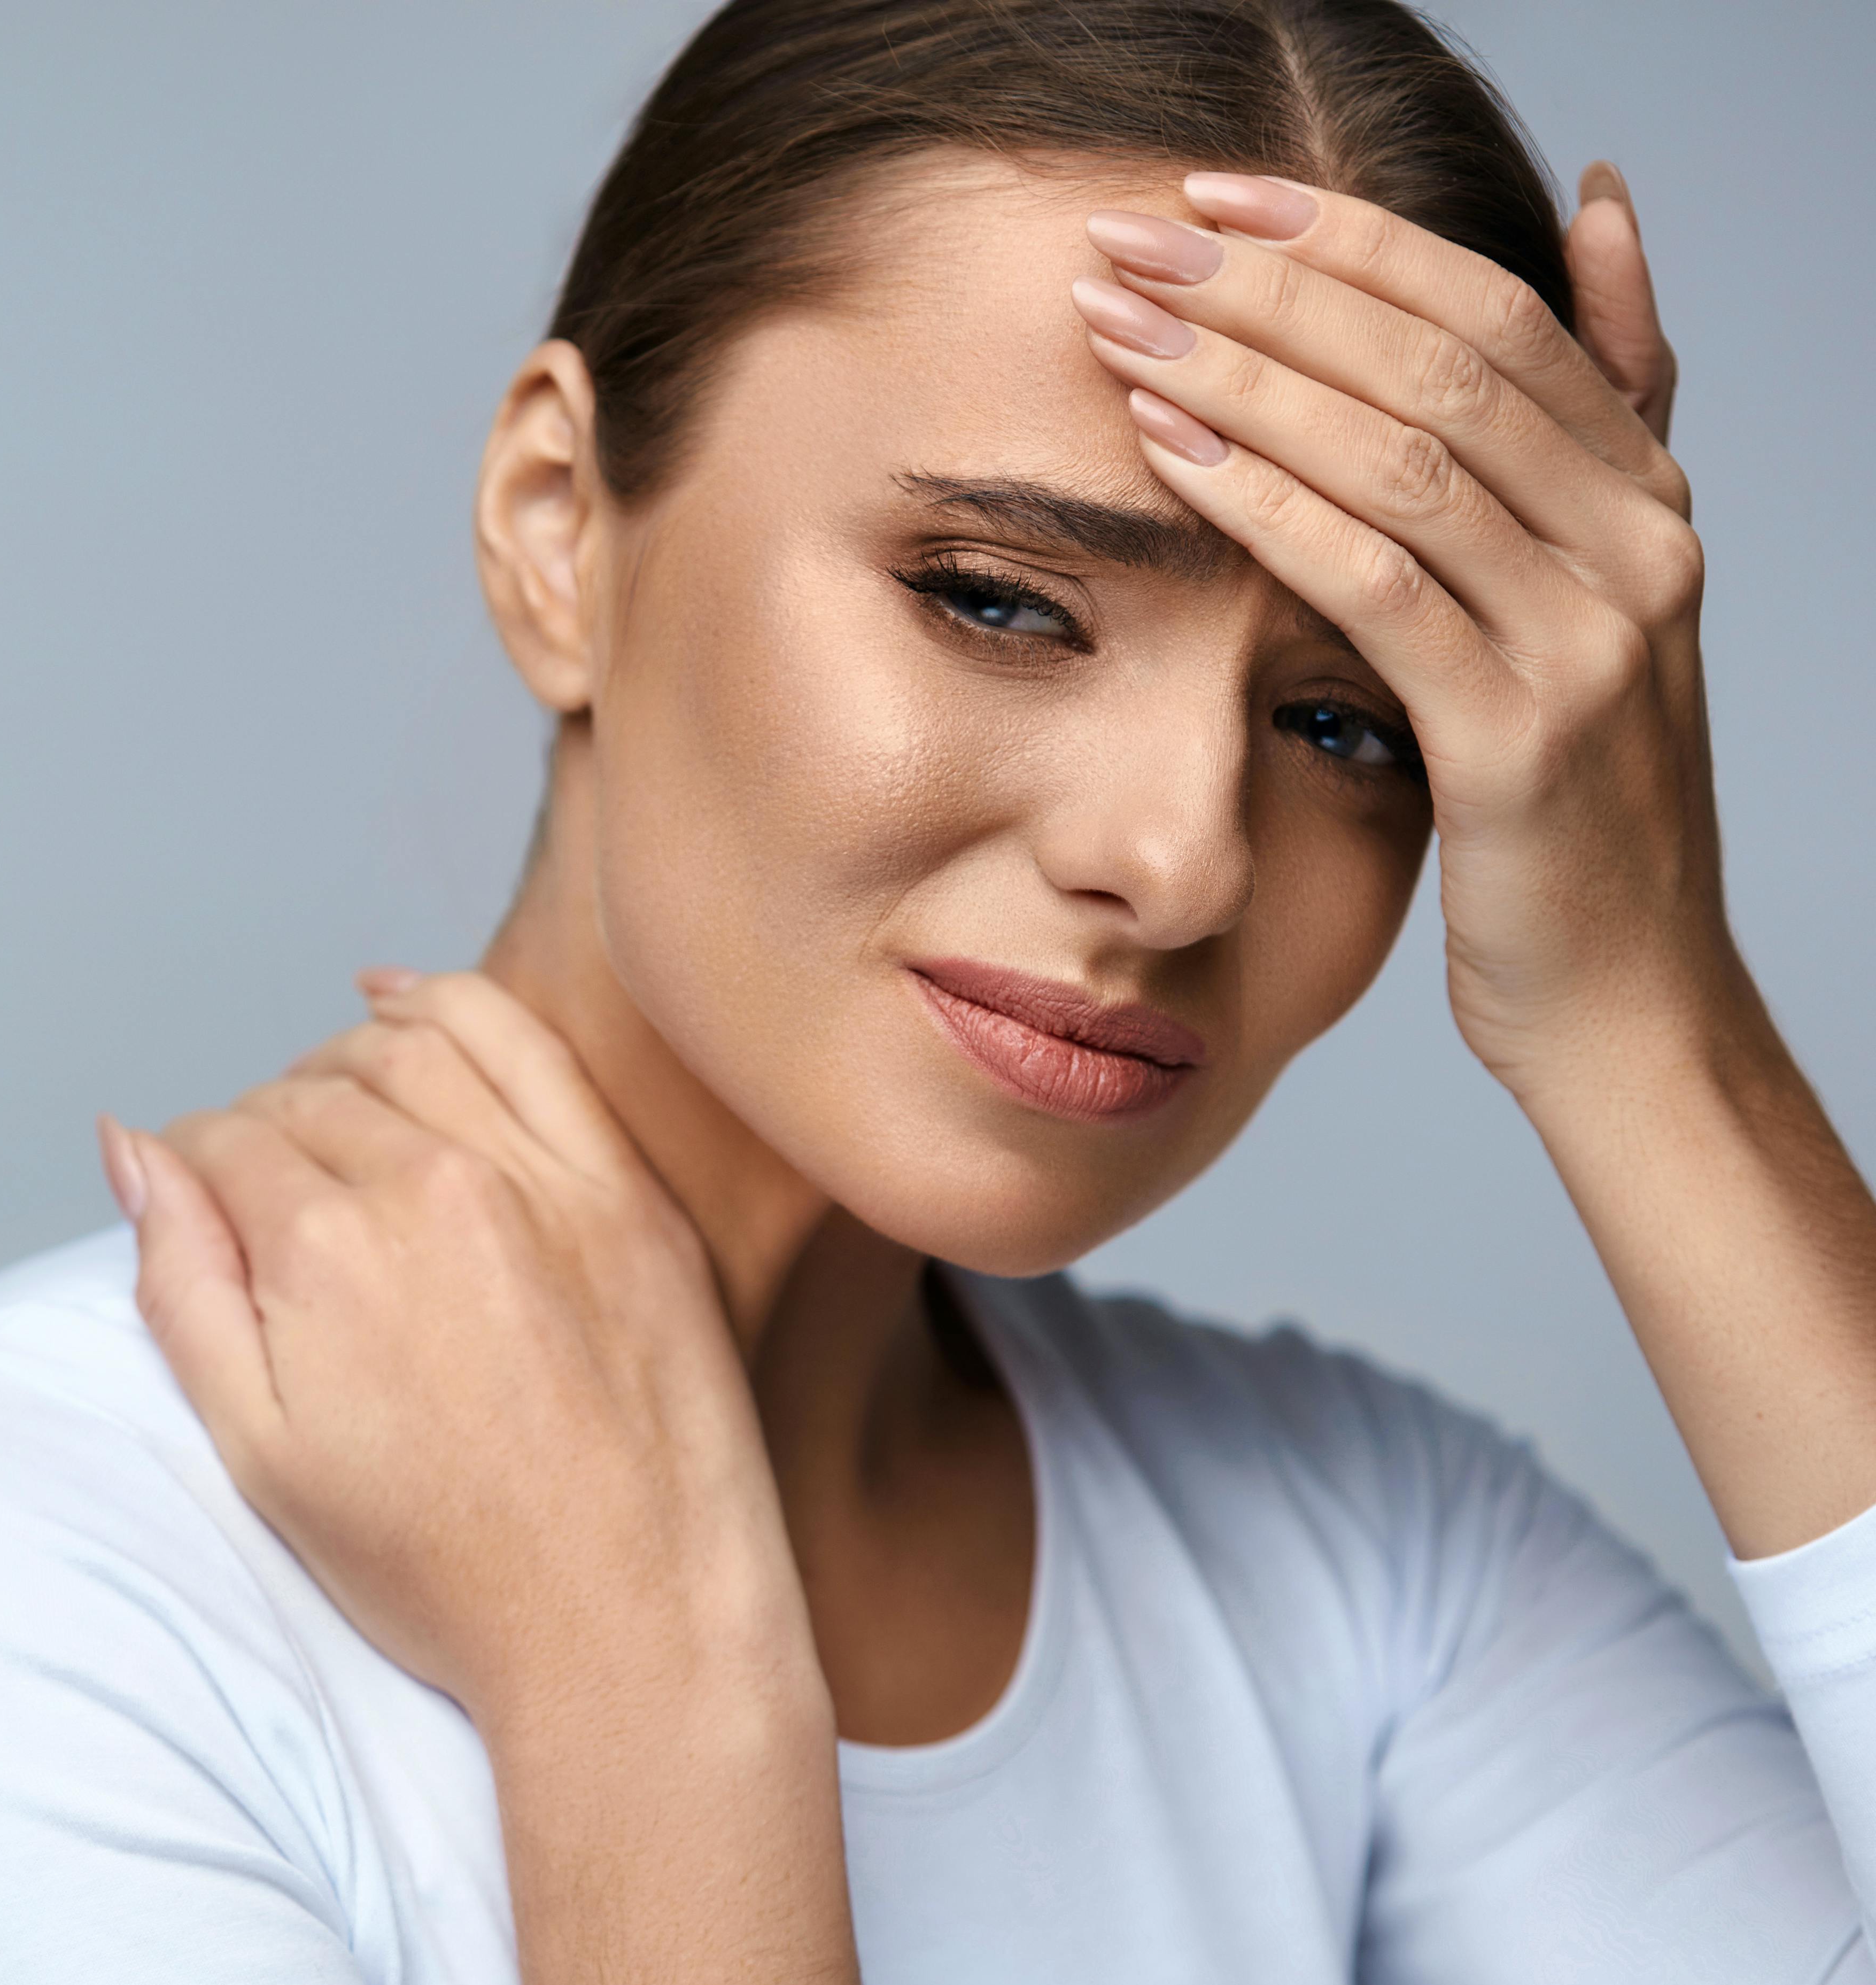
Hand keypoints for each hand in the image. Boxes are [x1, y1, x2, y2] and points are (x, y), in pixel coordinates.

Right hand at [99, 972, 864, 1984]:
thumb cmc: (443, 1561)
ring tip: (326, 1101)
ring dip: (341, 1059)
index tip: (206, 1204)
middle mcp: (433, 1187)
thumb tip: (131, 1148)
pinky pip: (522, 1043)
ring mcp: (542, 1177)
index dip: (197, 1168)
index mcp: (328, 1253)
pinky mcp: (622, 1187)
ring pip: (403, 1048)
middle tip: (268, 1184)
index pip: (223, 1143)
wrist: (629, 1614)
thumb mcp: (261, 1451)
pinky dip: (445, 1001)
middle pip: (306, 1095)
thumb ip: (181, 1284)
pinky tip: (398, 998)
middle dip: (263, 1124)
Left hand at [1074, 166, 1719, 1101]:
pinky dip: (1268, 505)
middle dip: (1275, 287)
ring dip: (1248, 376)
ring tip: (1124, 326)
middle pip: (1441, 360)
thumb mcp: (1589, 610)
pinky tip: (1170, 452)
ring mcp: (1589, 640)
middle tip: (1135, 241)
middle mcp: (1637, 547)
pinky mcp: (1520, 739)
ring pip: (1405, 455)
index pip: (1492, 311)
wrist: (1627, 998)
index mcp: (1648, 499)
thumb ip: (1585, 433)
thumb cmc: (1573, 811)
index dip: (1348, 239)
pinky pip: (1378, 585)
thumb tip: (1595, 219)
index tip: (1211, 198)